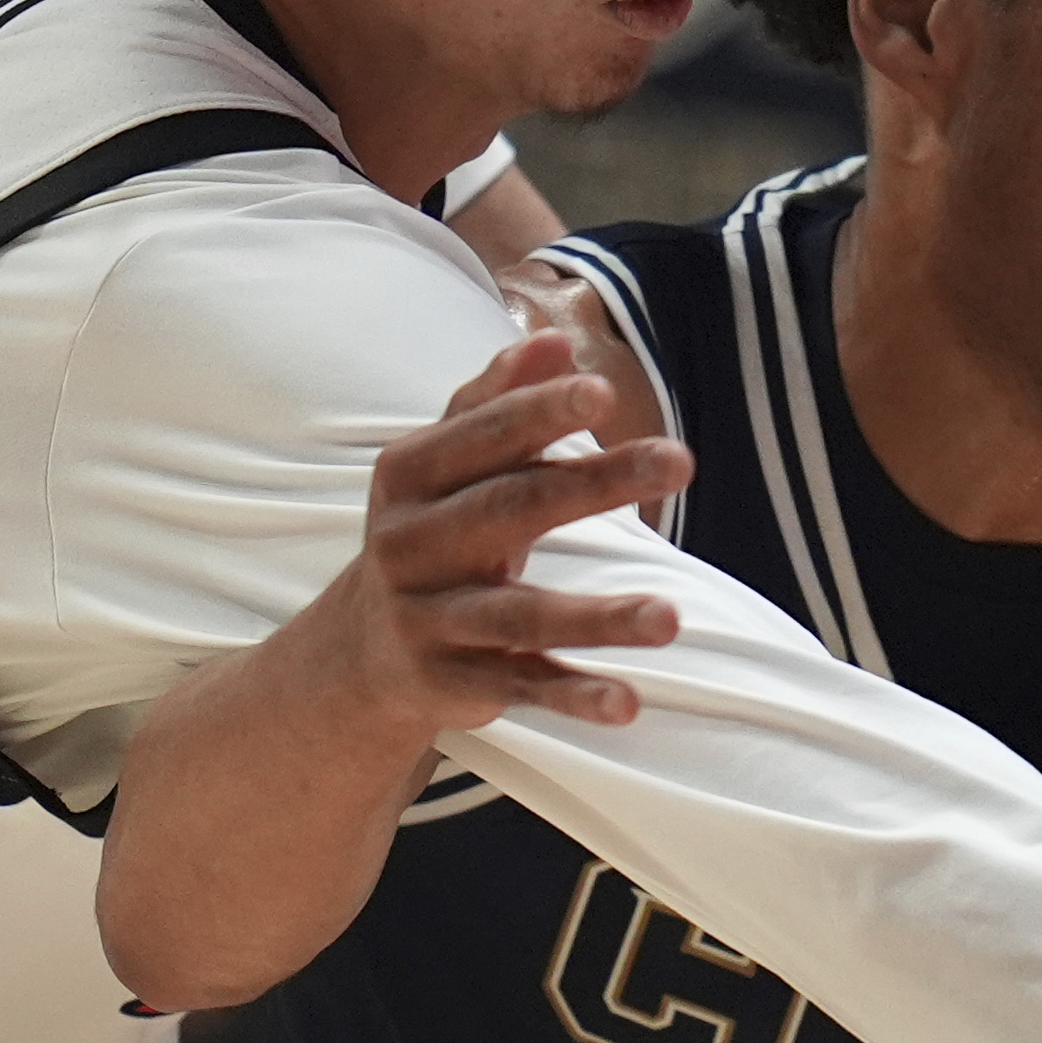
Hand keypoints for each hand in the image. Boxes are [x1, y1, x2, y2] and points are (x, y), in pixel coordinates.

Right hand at [316, 329, 692, 736]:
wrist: (362, 650)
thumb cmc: (431, 533)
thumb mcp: (444, 465)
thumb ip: (491, 402)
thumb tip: (548, 339)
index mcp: (408, 477)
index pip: (482, 437)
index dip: (540, 413)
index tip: (604, 393)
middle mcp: (410, 547)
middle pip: (511, 509)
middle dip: (596, 483)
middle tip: (679, 460)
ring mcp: (430, 620)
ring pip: (520, 615)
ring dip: (598, 617)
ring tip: (672, 617)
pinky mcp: (454, 683)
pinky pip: (523, 686)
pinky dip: (574, 698)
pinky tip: (627, 703)